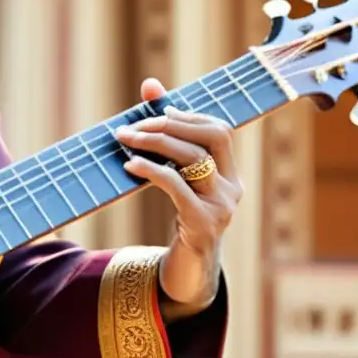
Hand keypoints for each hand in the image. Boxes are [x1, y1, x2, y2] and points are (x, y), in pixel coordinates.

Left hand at [113, 78, 241, 313]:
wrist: (188, 272)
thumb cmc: (180, 219)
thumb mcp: (177, 178)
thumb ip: (167, 137)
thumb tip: (150, 85)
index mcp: (230, 174)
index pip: (218, 130)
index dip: (188, 115)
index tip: (157, 110)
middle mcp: (232, 188)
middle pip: (211, 138)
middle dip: (169, 126)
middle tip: (131, 127)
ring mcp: (221, 207)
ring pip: (194, 160)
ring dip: (155, 144)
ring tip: (125, 140)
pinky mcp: (202, 224)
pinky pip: (178, 187)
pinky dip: (153, 171)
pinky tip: (131, 165)